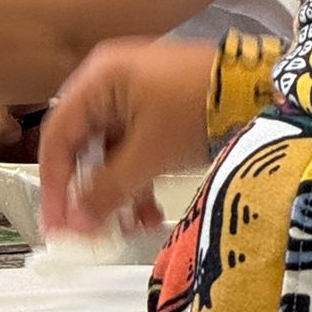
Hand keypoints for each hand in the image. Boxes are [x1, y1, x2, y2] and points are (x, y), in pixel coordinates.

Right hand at [38, 38, 215, 236]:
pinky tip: (149, 210)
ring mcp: (132, 92)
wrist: (257, 89)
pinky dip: (136, 178)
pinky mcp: (155, 106)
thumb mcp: (149, 154)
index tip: (57, 225)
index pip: (57, 136)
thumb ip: (108, 189)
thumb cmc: (198, 106)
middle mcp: (108, 81)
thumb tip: (77, 223)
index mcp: (97, 80)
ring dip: (115, 191)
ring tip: (128, 227)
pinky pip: (132, 147)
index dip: (54, 184)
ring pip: (108, 151)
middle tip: (90, 231)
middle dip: (87, 192)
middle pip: (82, 144)